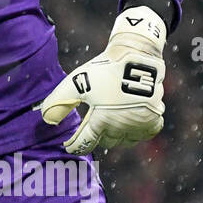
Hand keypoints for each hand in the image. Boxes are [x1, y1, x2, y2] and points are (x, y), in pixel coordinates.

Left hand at [39, 5, 166, 154]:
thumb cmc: (103, 70)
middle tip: (92, 127)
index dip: (74, 146)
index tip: (69, 146)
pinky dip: (136, 133)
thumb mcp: (74, 84)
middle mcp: (121, 127)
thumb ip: (57, 102)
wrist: (135, 56)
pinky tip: (129, 124)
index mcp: (100, 121)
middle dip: (97, 136)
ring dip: (116, 136)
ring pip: (125, 141)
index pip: (84, 143)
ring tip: (109, 125)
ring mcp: (140, 124)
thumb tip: (47, 120)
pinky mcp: (155, 118)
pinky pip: (144, 135)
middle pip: (106, 142)